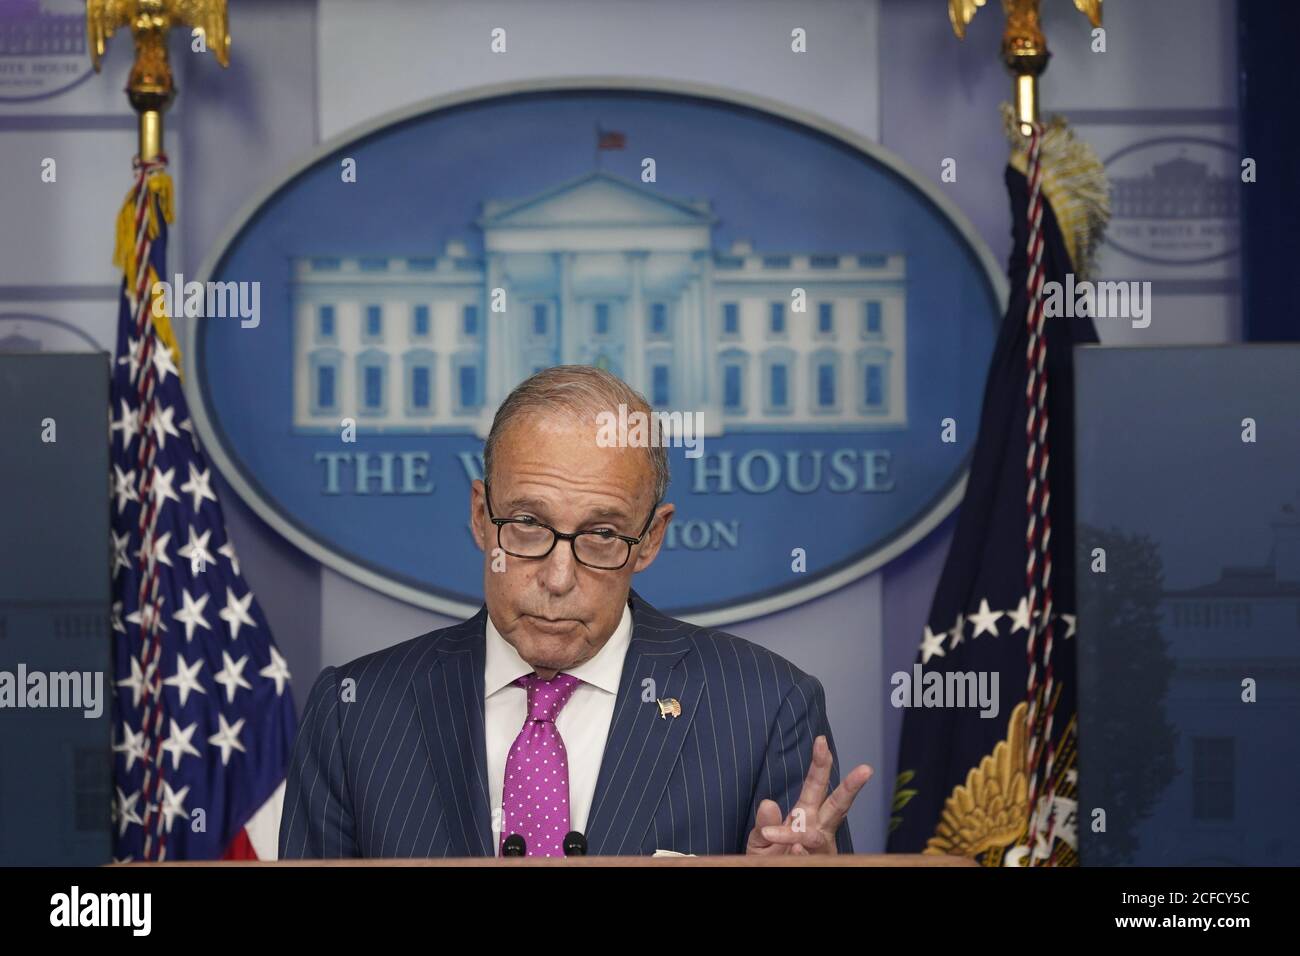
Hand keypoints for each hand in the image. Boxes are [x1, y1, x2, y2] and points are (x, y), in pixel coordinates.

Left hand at [745, 735, 871, 854]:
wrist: (770, 876)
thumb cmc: (768, 859)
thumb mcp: (758, 841)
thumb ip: (763, 824)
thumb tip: (767, 802)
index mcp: (804, 815)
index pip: (814, 785)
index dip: (819, 763)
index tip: (821, 741)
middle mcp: (818, 829)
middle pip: (837, 805)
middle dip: (851, 787)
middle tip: (866, 769)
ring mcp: (821, 850)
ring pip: (823, 839)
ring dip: (812, 838)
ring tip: (799, 840)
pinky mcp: (823, 863)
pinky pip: (811, 857)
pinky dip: (798, 855)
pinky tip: (790, 853)